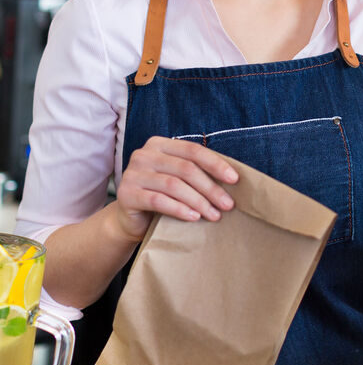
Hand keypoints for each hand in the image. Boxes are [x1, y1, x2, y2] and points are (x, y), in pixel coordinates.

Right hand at [116, 136, 238, 241]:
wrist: (130, 220)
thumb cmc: (161, 196)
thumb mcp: (178, 178)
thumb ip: (196, 171)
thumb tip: (232, 178)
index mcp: (159, 144)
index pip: (193, 151)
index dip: (216, 164)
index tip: (235, 180)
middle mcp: (144, 154)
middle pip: (186, 169)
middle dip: (211, 188)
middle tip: (228, 204)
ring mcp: (132, 173)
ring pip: (174, 185)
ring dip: (199, 201)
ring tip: (214, 214)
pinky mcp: (126, 194)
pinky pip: (158, 201)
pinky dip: (179, 209)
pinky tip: (194, 217)